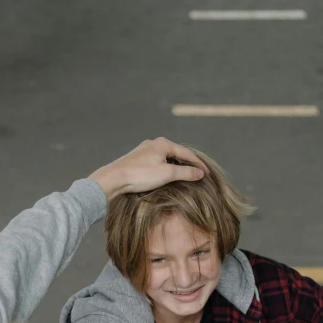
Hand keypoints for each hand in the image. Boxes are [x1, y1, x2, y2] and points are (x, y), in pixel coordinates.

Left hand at [89, 137, 208, 200]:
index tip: (208, 174)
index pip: (187, 153)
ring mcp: (145, 151)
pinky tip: (167, 176)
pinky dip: (167, 168)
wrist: (114, 179)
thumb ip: (186, 172)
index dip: (199, 164)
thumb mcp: (167, 174)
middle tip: (199, 174)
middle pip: (177, 153)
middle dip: (188, 164)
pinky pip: (158, 162)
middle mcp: (154, 144)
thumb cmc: (141, 175)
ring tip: (186, 176)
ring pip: (167, 158)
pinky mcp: (138, 160)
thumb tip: (200, 173)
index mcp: (163, 143)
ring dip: (177, 166)